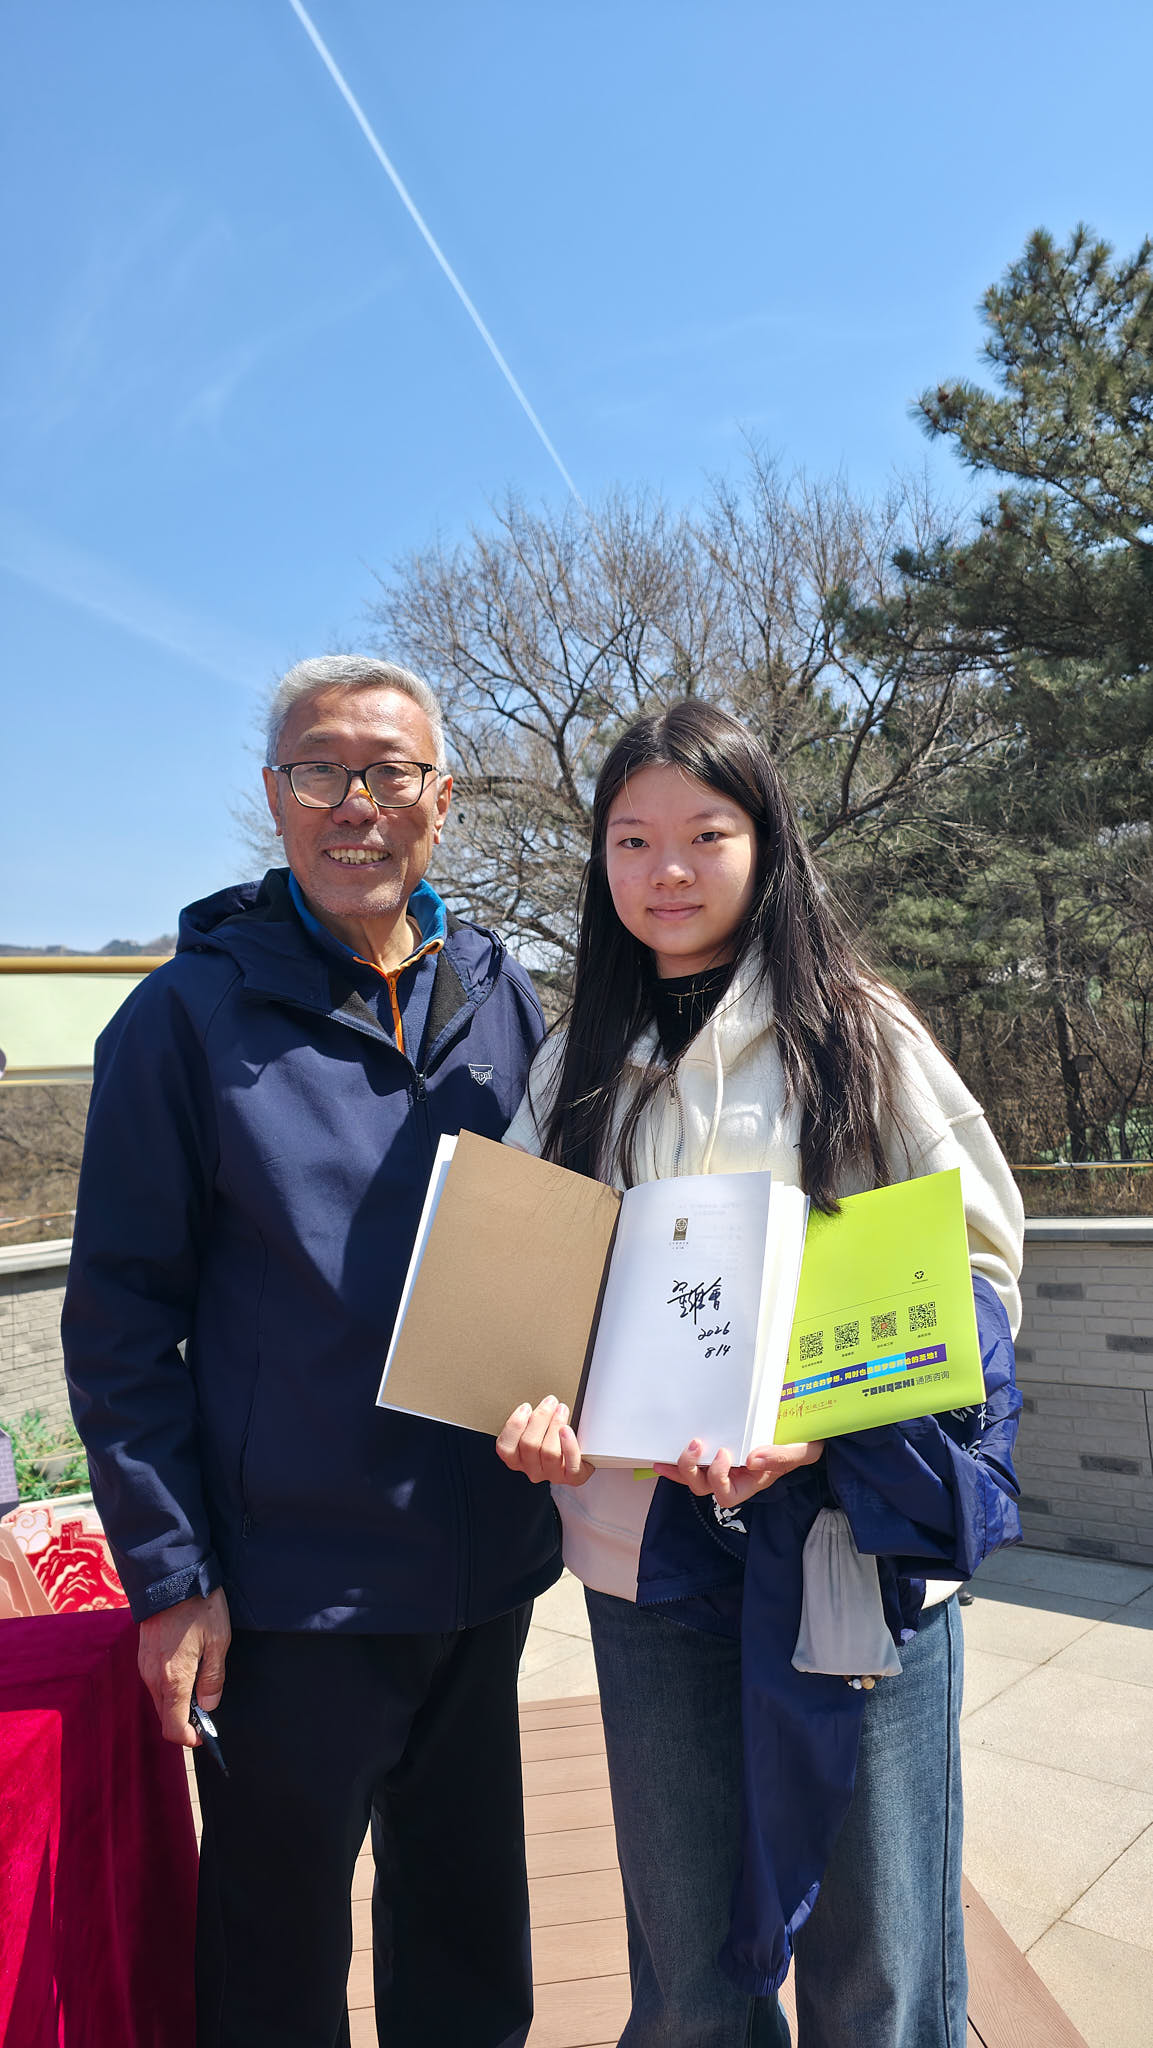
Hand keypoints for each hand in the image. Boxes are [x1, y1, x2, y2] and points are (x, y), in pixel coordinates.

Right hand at [137, 1586, 231, 1748]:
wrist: (171, 1576)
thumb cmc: (198, 1607)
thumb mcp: (218, 1642)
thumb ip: (213, 1678)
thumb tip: (208, 1705)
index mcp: (172, 1679)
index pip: (173, 1728)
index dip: (190, 1737)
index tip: (205, 1734)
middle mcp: (153, 1677)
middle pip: (165, 1716)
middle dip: (185, 1719)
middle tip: (207, 1707)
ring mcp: (145, 1665)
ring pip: (160, 1699)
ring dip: (178, 1701)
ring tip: (201, 1682)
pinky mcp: (143, 1654)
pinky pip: (155, 1682)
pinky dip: (170, 1685)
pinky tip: (188, 1668)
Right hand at [496, 1396, 595, 1486]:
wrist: (581, 1457)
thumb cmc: (554, 1440)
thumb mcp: (535, 1430)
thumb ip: (530, 1420)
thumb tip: (537, 1402)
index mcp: (518, 1460)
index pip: (505, 1448)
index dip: (514, 1425)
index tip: (526, 1407)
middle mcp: (532, 1470)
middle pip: (529, 1445)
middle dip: (540, 1418)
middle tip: (550, 1402)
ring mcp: (552, 1475)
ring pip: (549, 1452)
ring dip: (555, 1425)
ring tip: (561, 1409)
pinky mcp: (573, 1477)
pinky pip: (571, 1463)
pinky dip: (569, 1445)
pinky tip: (567, 1430)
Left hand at [653, 1438, 824, 1509]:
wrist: (807, 1430)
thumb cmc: (805, 1443)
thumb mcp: (802, 1450)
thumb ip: (781, 1456)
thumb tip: (753, 1460)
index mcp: (753, 1482)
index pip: (727, 1495)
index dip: (719, 1478)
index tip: (725, 1453)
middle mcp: (735, 1478)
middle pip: (704, 1488)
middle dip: (693, 1470)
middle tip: (697, 1444)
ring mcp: (724, 1466)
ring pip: (694, 1479)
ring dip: (682, 1465)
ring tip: (680, 1446)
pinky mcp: (716, 1451)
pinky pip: (692, 1465)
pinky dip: (675, 1465)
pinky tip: (660, 1460)